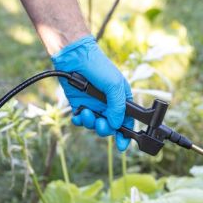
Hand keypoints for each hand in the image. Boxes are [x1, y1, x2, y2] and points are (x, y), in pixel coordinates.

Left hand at [52, 35, 132, 151]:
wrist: (75, 58)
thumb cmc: (99, 67)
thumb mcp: (114, 85)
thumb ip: (118, 107)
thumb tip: (116, 125)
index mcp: (121, 100)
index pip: (127, 121)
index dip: (126, 134)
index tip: (123, 145)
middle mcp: (108, 105)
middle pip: (110, 126)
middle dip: (105, 129)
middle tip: (100, 124)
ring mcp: (94, 105)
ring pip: (95, 125)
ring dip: (91, 123)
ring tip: (86, 113)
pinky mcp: (80, 104)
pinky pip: (81, 120)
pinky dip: (80, 121)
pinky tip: (79, 115)